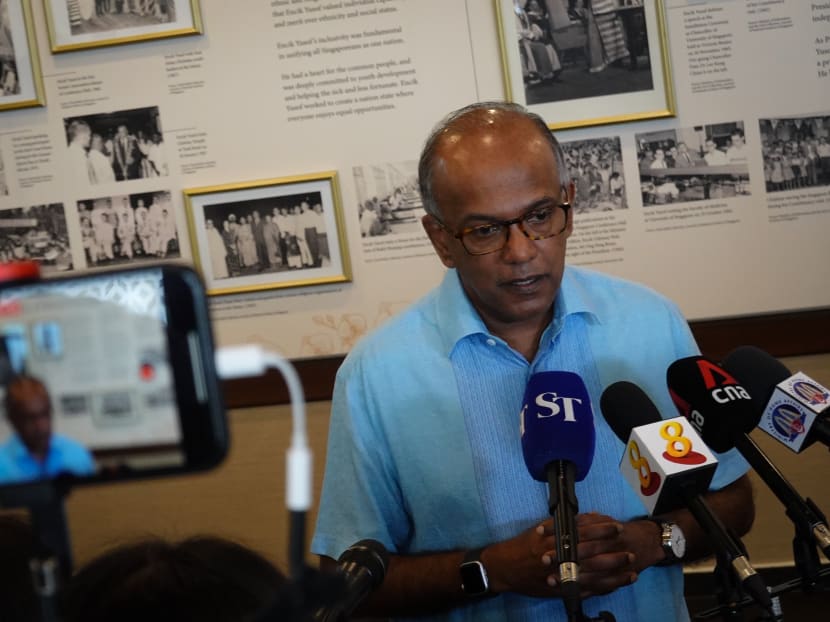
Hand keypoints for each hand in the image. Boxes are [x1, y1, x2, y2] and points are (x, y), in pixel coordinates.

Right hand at [481, 514, 633, 598]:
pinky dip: (601, 589)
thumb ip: (564, 524)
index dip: (602, 530)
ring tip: (632, 573)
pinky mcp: (561, 588)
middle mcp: (559, 556)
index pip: (583, 531)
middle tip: (631, 551)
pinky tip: (615, 587)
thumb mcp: (542, 528)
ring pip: (592, 575)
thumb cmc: (524, 544)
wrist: (506, 566)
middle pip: (592, 554)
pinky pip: (585, 589)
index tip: (617, 527)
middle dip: (613, 553)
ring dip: (614, 574)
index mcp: (555, 538)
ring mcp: (561, 574)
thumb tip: (588, 516)